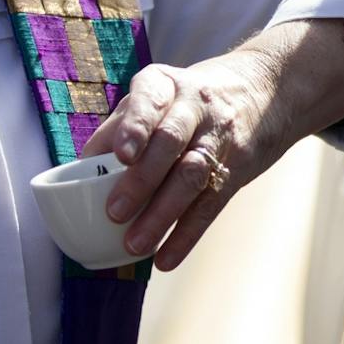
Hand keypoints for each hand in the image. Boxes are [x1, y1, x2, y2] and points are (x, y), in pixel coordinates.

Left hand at [81, 19, 343, 270]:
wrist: (264, 90)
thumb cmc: (188, 99)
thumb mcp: (156, 93)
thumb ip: (119, 125)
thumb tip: (79, 166)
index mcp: (166, 85)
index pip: (151, 102)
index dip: (136, 128)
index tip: (121, 156)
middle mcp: (195, 106)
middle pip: (171, 141)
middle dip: (143, 180)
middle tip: (115, 213)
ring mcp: (219, 138)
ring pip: (192, 176)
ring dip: (162, 214)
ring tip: (135, 245)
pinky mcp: (236, 170)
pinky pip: (211, 205)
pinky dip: (187, 235)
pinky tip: (165, 258)